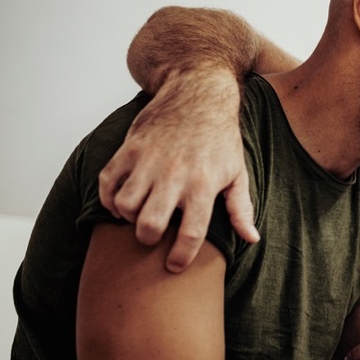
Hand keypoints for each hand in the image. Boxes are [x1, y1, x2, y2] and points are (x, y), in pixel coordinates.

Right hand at [98, 66, 258, 272]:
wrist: (198, 93)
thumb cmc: (220, 138)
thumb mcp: (237, 172)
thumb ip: (241, 209)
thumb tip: (251, 239)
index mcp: (204, 185)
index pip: (191, 233)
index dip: (181, 257)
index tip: (174, 265)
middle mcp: (174, 175)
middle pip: (150, 224)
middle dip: (148, 239)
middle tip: (153, 237)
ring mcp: (148, 161)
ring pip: (124, 205)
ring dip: (127, 218)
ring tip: (138, 216)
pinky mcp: (129, 149)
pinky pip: (107, 182)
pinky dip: (108, 198)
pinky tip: (120, 202)